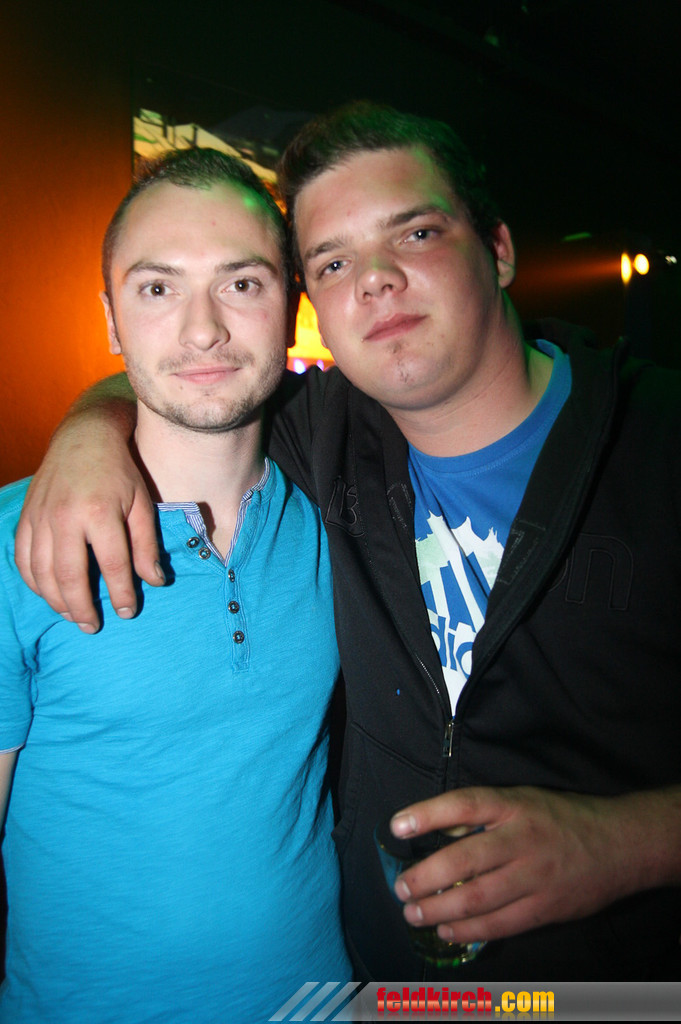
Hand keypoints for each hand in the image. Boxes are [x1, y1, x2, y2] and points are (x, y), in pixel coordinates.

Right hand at [15, 409, 162, 631]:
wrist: (84, 439)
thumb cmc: (119, 474)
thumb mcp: (142, 505)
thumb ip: (147, 545)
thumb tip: (155, 582)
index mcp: (100, 512)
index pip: (111, 565)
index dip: (119, 594)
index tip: (126, 612)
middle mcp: (65, 516)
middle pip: (69, 575)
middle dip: (81, 607)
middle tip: (92, 626)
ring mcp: (40, 517)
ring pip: (41, 572)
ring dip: (55, 601)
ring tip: (72, 616)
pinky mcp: (26, 517)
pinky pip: (23, 559)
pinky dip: (34, 582)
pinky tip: (49, 594)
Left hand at [390, 785, 680, 943]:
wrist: (619, 845)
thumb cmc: (562, 818)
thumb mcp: (523, 801)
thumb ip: (483, 815)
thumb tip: (437, 829)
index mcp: (514, 805)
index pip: (464, 805)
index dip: (427, 815)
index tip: (396, 826)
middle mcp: (522, 839)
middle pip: (464, 859)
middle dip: (425, 877)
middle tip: (402, 888)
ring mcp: (534, 877)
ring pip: (477, 898)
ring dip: (439, 909)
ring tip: (413, 913)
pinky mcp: (544, 909)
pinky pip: (499, 924)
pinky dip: (468, 930)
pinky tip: (446, 930)